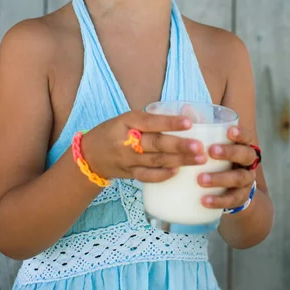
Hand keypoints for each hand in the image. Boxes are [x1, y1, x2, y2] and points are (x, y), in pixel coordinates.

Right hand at [81, 111, 207, 182]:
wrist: (89, 155)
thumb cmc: (114, 131)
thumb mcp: (128, 118)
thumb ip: (154, 118)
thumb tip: (189, 113)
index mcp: (128, 121)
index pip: (151, 121)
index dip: (170, 122)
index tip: (189, 123)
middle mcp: (127, 140)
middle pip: (156, 143)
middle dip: (179, 146)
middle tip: (200, 147)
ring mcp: (127, 159)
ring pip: (155, 161)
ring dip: (178, 161)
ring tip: (198, 159)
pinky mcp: (129, 174)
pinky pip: (147, 176)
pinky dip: (162, 175)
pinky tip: (177, 172)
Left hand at [197, 126, 257, 209]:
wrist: (230, 188)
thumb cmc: (216, 157)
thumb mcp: (212, 142)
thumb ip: (202, 126)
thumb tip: (186, 106)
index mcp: (242, 145)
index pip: (246, 136)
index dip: (240, 133)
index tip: (229, 131)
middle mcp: (247, 162)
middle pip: (245, 155)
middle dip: (229, 153)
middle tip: (211, 152)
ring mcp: (246, 180)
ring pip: (239, 178)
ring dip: (220, 179)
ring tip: (200, 179)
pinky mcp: (240, 198)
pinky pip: (232, 200)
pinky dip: (219, 200)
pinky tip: (204, 200)